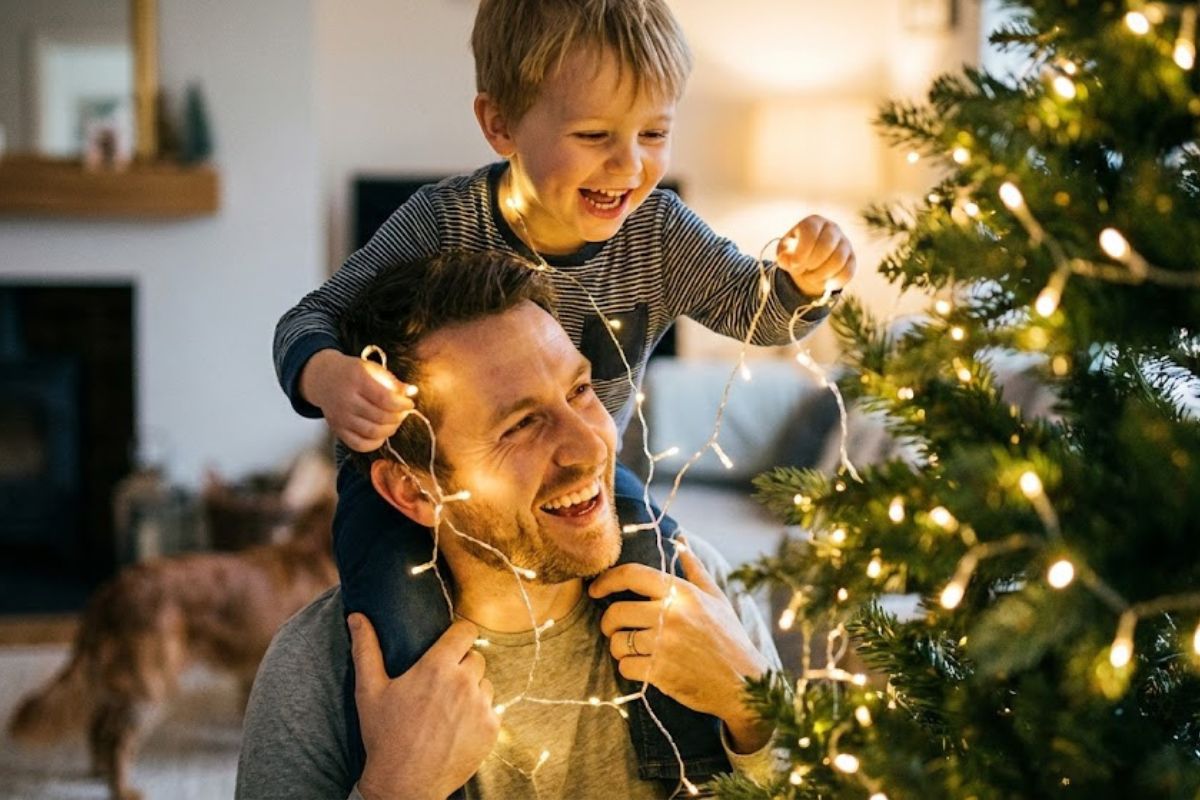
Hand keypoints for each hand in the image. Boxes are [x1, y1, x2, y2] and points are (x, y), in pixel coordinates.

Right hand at [299, 349, 414, 451]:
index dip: (402, 405)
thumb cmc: (353, 373)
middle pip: (380, 417)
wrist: (324, 379)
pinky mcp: (337, 430)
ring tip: (394, 422)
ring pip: (372, 432)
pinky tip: (382, 434)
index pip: (385, 399)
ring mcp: (340, 417)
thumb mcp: (372, 369)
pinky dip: (375, 443)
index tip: (409, 404)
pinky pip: (359, 445)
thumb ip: (392, 381)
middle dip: (398, 417)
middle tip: (403, 413)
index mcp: (357, 380)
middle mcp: (346, 400)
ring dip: (390, 430)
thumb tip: (412, 392)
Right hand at [350, 615, 498, 799]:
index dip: (459, 635)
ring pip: (485, 683)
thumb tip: (356, 616)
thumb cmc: (384, 736)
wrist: (404, 785)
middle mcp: (464, 682)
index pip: (466, 631)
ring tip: (447, 708)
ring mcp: (481, 706)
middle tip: (440, 684)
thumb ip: (366, 649)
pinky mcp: (492, 729)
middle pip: (475, 657)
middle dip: (461, 665)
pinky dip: (479, 714)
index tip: (451, 644)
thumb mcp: (369, 690)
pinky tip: (457, 727)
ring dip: (472, 689)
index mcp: (437, 667)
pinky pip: (492, 709)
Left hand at [588, 542, 772, 753]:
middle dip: (607, 621)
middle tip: (612, 627)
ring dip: (617, 647)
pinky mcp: (660, 673)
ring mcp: (664, 645)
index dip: (607, 579)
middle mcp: (671, 615)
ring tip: (630, 648)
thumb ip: (694, 568)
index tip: (596, 589)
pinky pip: (625, 666)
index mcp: (682, 593)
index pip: (632, 575)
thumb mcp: (716, 598)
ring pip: (617, 642)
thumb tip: (680, 540)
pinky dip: (628, 668)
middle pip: (616, 611)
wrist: (744, 683)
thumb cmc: (729, 637)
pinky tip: (641, 666)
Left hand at [775, 215, 855, 297]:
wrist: (809, 262)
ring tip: (810, 278)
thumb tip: (792, 263)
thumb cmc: (794, 253)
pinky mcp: (852, 258)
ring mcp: (845, 242)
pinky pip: (847, 272)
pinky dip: (833, 282)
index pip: (811, 231)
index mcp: (813, 222)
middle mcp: (832, 228)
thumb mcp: (784, 253)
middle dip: (812, 263)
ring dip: (821, 275)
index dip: (802, 251)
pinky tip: (823, 284)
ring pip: (838, 260)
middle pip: (826, 245)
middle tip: (803, 270)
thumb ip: (784, 257)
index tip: (794, 265)